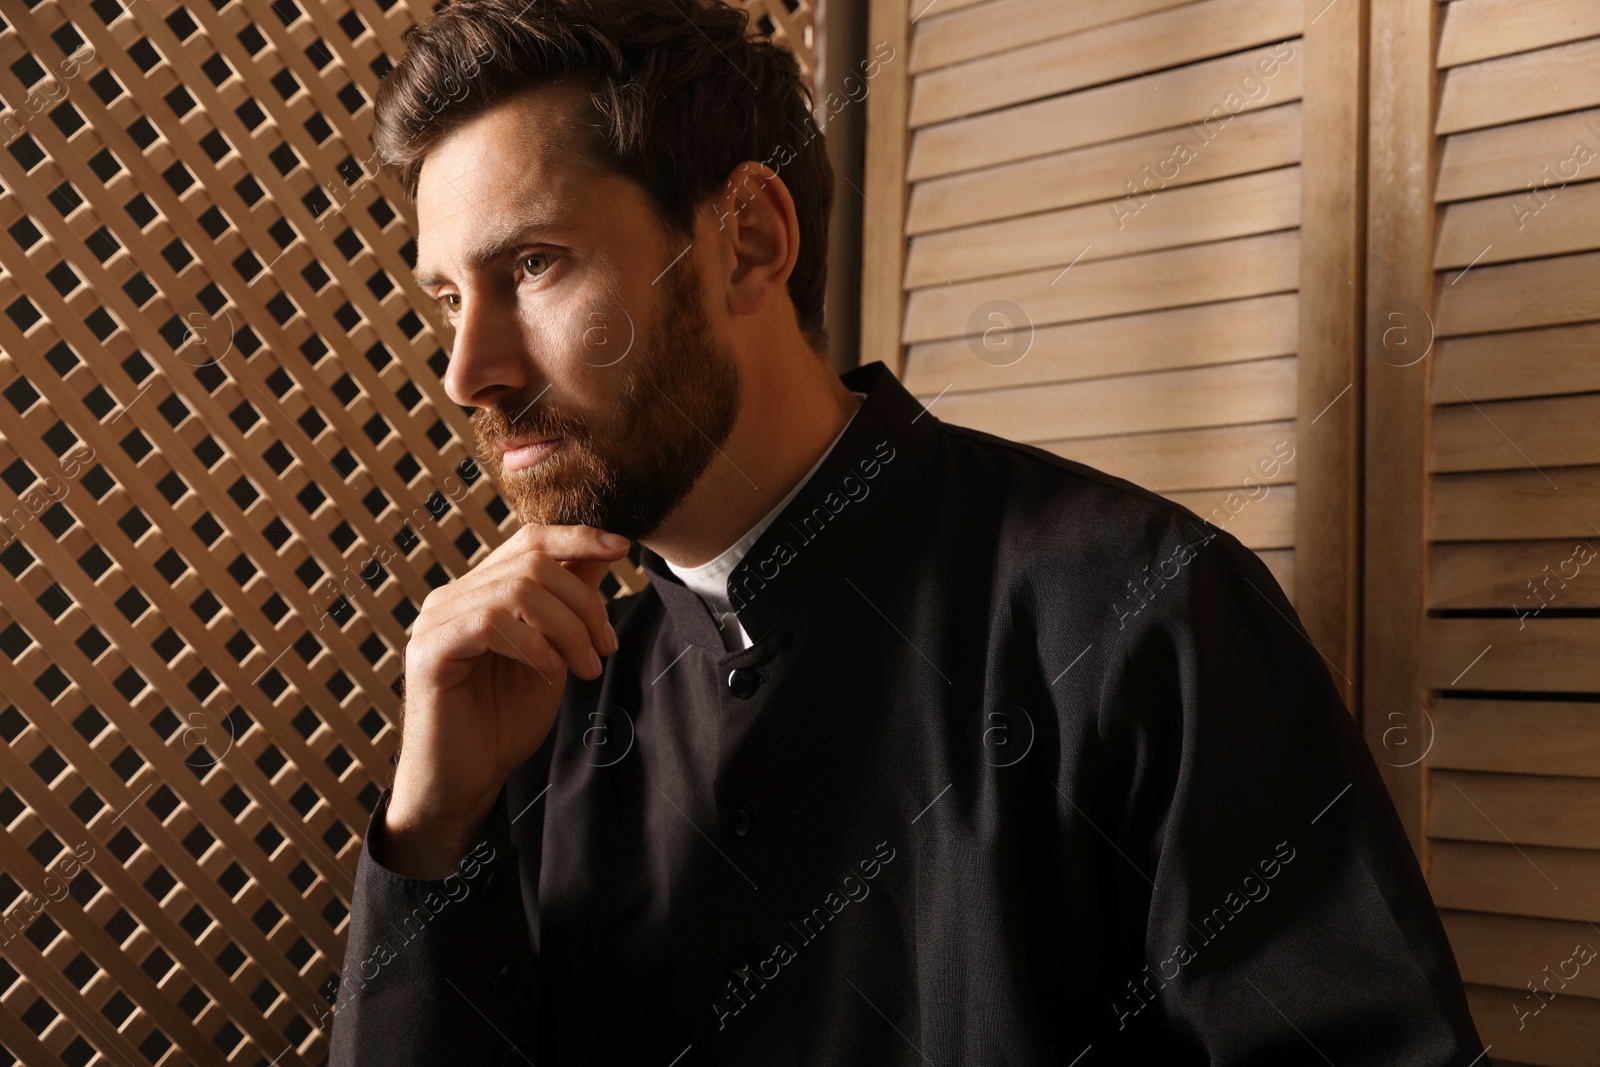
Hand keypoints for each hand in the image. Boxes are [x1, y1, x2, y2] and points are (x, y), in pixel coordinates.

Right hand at [381, 523, 630, 876]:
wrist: (464, 783)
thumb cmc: (504, 722)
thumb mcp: (554, 655)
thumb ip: (569, 605)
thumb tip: (604, 552)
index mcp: (481, 591)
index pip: (530, 540)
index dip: (578, 537)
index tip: (622, 548)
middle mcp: (454, 596)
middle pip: (533, 562)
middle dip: (585, 602)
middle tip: (605, 648)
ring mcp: (436, 620)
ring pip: (518, 588)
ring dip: (567, 627)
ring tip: (586, 667)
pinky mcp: (430, 652)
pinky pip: (490, 623)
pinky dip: (533, 643)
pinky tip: (549, 672)